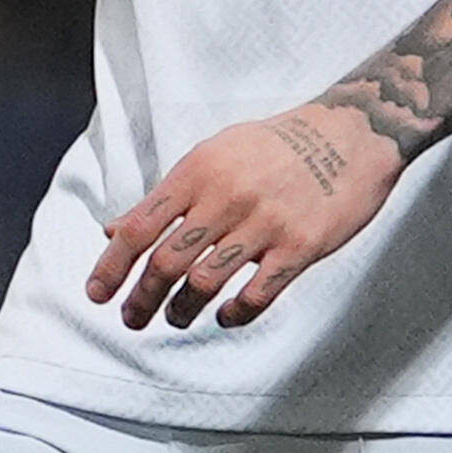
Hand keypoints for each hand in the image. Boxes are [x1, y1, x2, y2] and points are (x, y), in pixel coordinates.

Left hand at [87, 103, 399, 332]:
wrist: (354, 134)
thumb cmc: (277, 146)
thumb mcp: (215, 155)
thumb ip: (169, 196)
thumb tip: (116, 231)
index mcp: (199, 172)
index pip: (140, 228)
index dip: (112, 266)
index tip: (97, 294)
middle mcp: (227, 197)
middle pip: (167, 262)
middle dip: (141, 299)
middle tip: (132, 319)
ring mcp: (266, 223)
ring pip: (206, 283)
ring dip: (183, 311)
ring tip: (178, 318)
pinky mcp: (302, 245)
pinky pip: (259, 294)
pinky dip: (235, 314)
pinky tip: (227, 316)